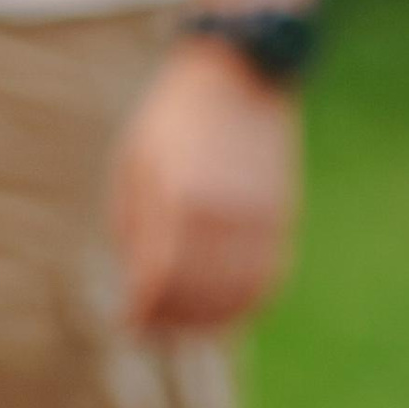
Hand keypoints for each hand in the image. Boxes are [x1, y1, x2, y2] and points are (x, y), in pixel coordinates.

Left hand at [111, 38, 302, 332]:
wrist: (240, 73)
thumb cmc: (174, 119)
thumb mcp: (135, 165)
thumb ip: (133, 228)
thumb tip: (136, 290)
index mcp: (177, 199)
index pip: (158, 281)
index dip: (140, 312)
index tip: (125, 324)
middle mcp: (221, 214)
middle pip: (197, 296)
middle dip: (171, 324)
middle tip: (150, 333)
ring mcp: (258, 217)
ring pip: (238, 296)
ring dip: (211, 323)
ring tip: (186, 329)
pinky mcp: (282, 216)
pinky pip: (269, 278)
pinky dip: (248, 303)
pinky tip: (228, 311)